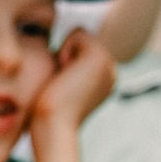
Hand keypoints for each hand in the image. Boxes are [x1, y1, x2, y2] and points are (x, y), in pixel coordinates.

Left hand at [25, 22, 116, 161]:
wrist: (54, 127)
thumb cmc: (48, 114)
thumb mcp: (61, 87)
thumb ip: (66, 69)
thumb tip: (61, 56)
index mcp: (104, 80)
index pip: (82, 49)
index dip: (66, 61)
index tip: (63, 87)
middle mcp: (112, 71)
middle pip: (82, 39)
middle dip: (66, 55)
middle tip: (63, 84)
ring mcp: (110, 63)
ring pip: (81, 35)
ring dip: (65, 53)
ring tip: (64, 79)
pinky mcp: (100, 57)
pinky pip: (78, 33)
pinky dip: (65, 49)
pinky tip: (65, 73)